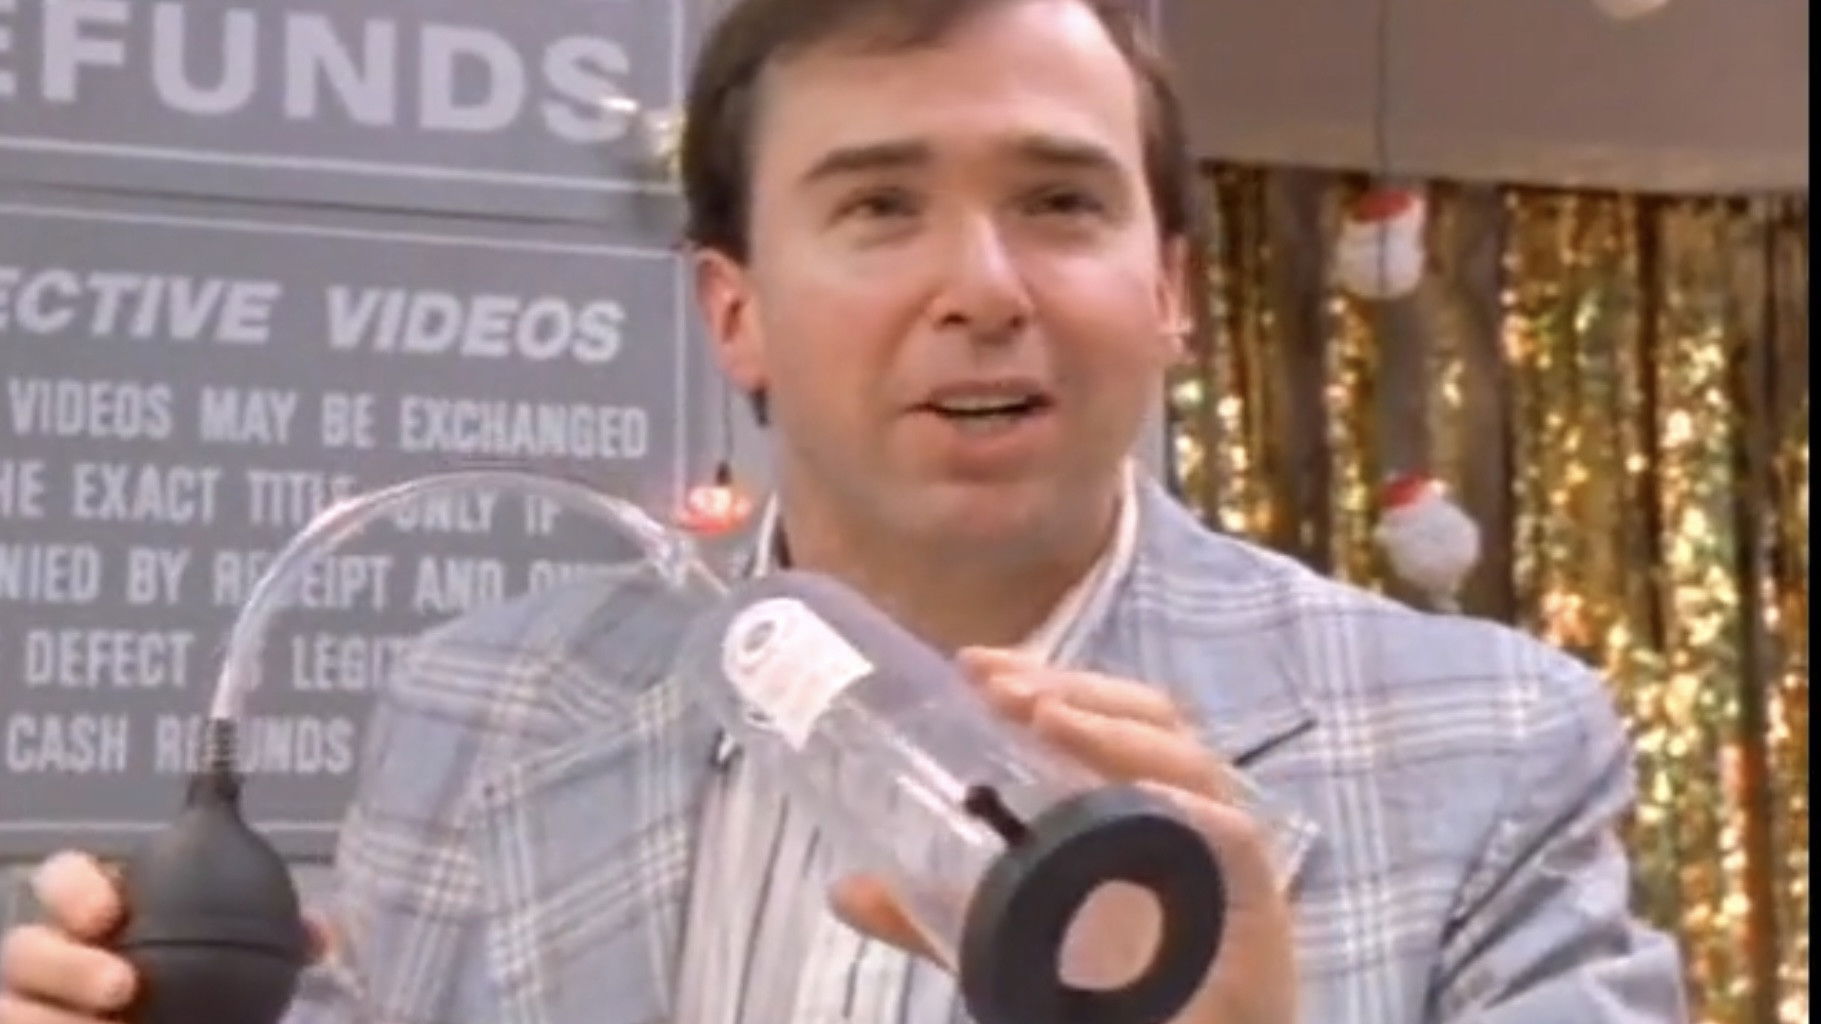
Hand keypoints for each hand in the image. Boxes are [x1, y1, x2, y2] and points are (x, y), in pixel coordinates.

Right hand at [0, 850, 334, 1023]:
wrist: (194, 1020)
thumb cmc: (207, 984)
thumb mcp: (242, 956)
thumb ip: (276, 936)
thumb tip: (321, 935)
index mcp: (100, 911)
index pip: (67, 877)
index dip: (78, 887)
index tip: (110, 912)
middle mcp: (54, 956)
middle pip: (26, 946)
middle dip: (64, 963)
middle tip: (122, 986)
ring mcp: (33, 1003)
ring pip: (12, 1005)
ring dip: (50, 1019)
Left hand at [832, 648, 1295, 1023]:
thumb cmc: (1113, 997)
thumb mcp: (1007, 942)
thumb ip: (932, 918)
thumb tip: (845, 888)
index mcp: (1132, 807)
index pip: (1100, 717)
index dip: (1045, 679)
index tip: (972, 666)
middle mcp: (1184, 816)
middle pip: (1147, 719)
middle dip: (1073, 687)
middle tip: (998, 683)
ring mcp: (1222, 857)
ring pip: (1191, 761)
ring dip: (1115, 728)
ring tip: (1044, 715)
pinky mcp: (1255, 907)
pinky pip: (1233, 840)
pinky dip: (1189, 807)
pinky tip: (1137, 794)